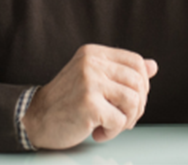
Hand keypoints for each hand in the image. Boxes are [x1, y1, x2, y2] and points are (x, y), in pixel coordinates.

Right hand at [21, 44, 158, 149]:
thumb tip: (153, 66)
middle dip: (137, 106)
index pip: (136, 62)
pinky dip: (112, 132)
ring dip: (127, 120)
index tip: (130, 100)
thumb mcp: (93, 79)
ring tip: (111, 125)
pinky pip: (120, 120)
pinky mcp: (89, 103)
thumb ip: (121, 72)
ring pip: (133, 101)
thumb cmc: (66, 102)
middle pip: (138, 82)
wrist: (34, 119)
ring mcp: (90, 81)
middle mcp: (92, 63)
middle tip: (122, 118)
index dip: (142, 85)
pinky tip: (98, 132)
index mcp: (94, 53)